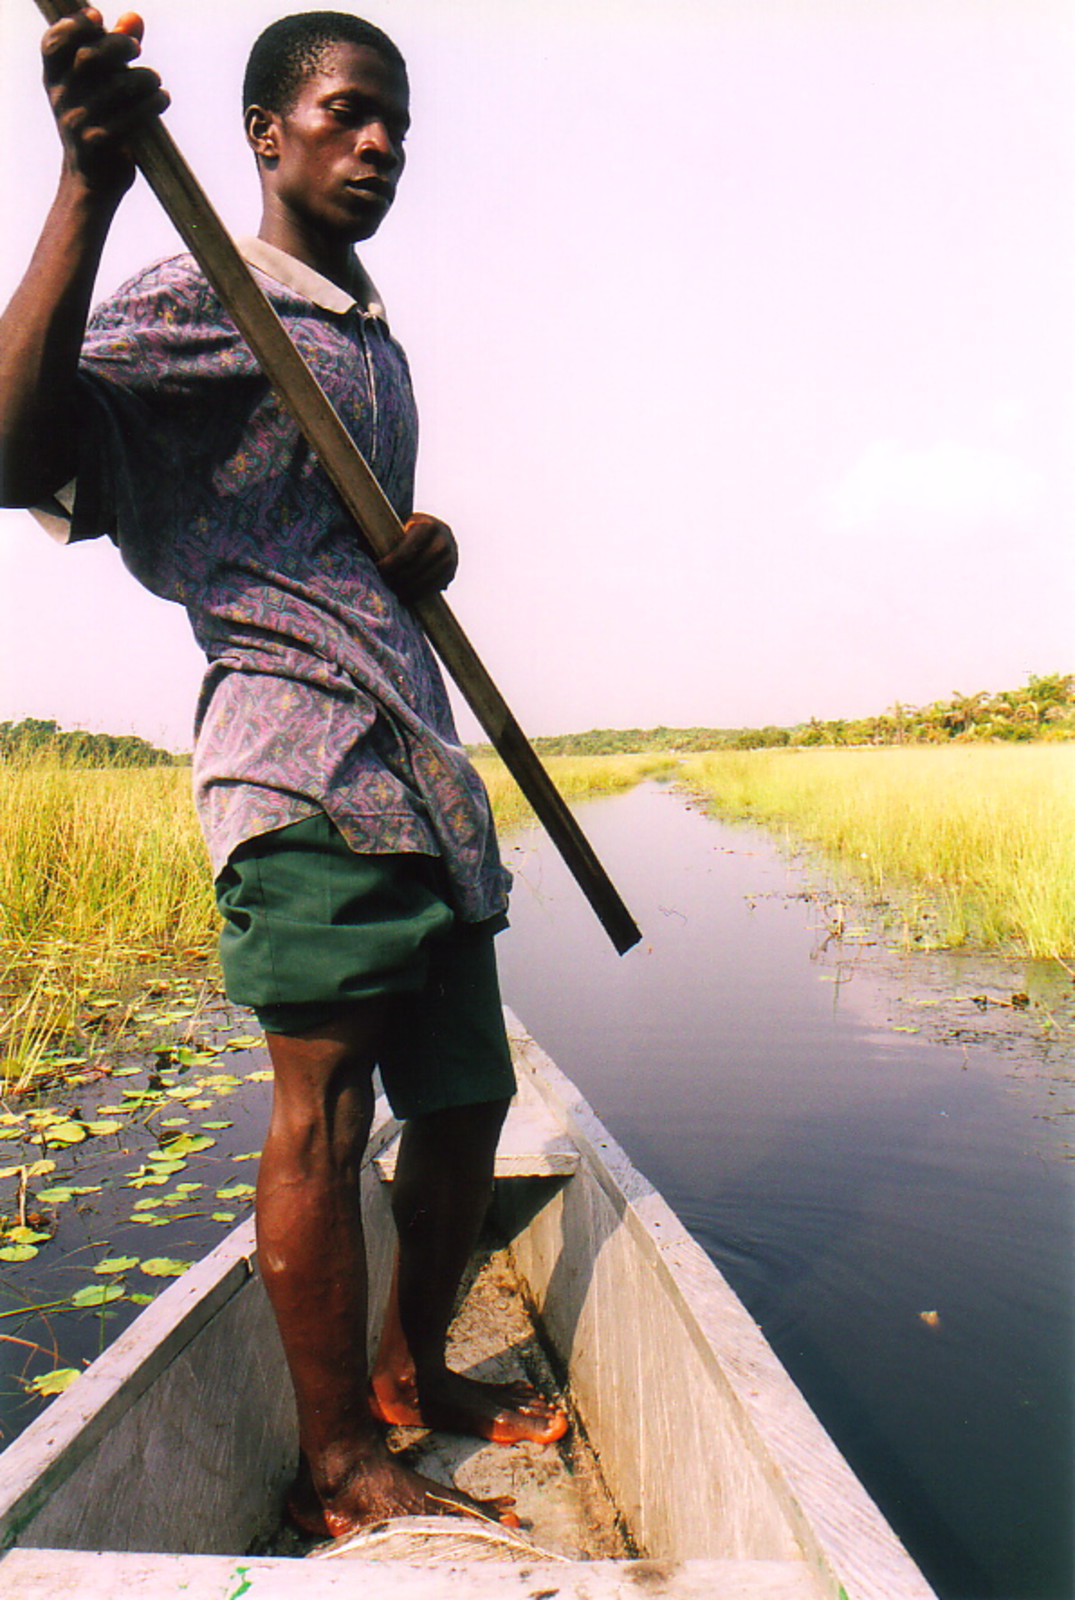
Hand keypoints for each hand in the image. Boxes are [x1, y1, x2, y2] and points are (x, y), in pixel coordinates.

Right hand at [42, 8, 168, 196]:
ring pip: (118, 86)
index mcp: (54, 79)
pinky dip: (153, 103)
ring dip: (145, 77)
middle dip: (119, 45)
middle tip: (137, 50)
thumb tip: (134, 18)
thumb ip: (114, 50)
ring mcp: (77, 122)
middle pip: (90, 57)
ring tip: (156, 82)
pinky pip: (131, 117)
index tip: (99, 18)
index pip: (54, 42)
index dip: (74, 24)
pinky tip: (162, 98)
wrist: (91, 181)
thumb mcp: (98, 85)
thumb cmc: (99, 122)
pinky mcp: (98, 144)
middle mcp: (61, 98)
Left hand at [377, 513, 457, 602]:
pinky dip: (419, 595)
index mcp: (428, 526)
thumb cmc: (408, 530)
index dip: (391, 564)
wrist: (437, 532)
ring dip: (408, 590)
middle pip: (416, 567)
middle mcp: (443, 541)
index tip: (377, 569)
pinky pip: (434, 588)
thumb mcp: (400, 526)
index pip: (407, 551)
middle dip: (398, 579)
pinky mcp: (451, 572)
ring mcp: (450, 557)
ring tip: (392, 594)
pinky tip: (406, 598)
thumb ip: (384, 536)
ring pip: (426, 580)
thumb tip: (359, 547)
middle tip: (382, 585)